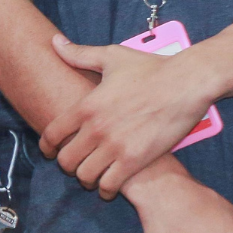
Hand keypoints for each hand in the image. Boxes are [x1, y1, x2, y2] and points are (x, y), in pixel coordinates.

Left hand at [42, 34, 218, 197]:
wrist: (187, 83)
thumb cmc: (150, 68)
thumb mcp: (111, 56)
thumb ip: (79, 54)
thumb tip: (54, 42)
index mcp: (86, 106)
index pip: (52, 134)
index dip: (46, 147)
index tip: (48, 151)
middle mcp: (96, 129)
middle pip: (65, 161)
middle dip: (66, 165)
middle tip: (74, 164)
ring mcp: (115, 147)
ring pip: (85, 176)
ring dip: (86, 179)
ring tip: (91, 176)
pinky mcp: (136, 160)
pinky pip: (110, 185)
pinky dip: (106, 189)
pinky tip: (109, 185)